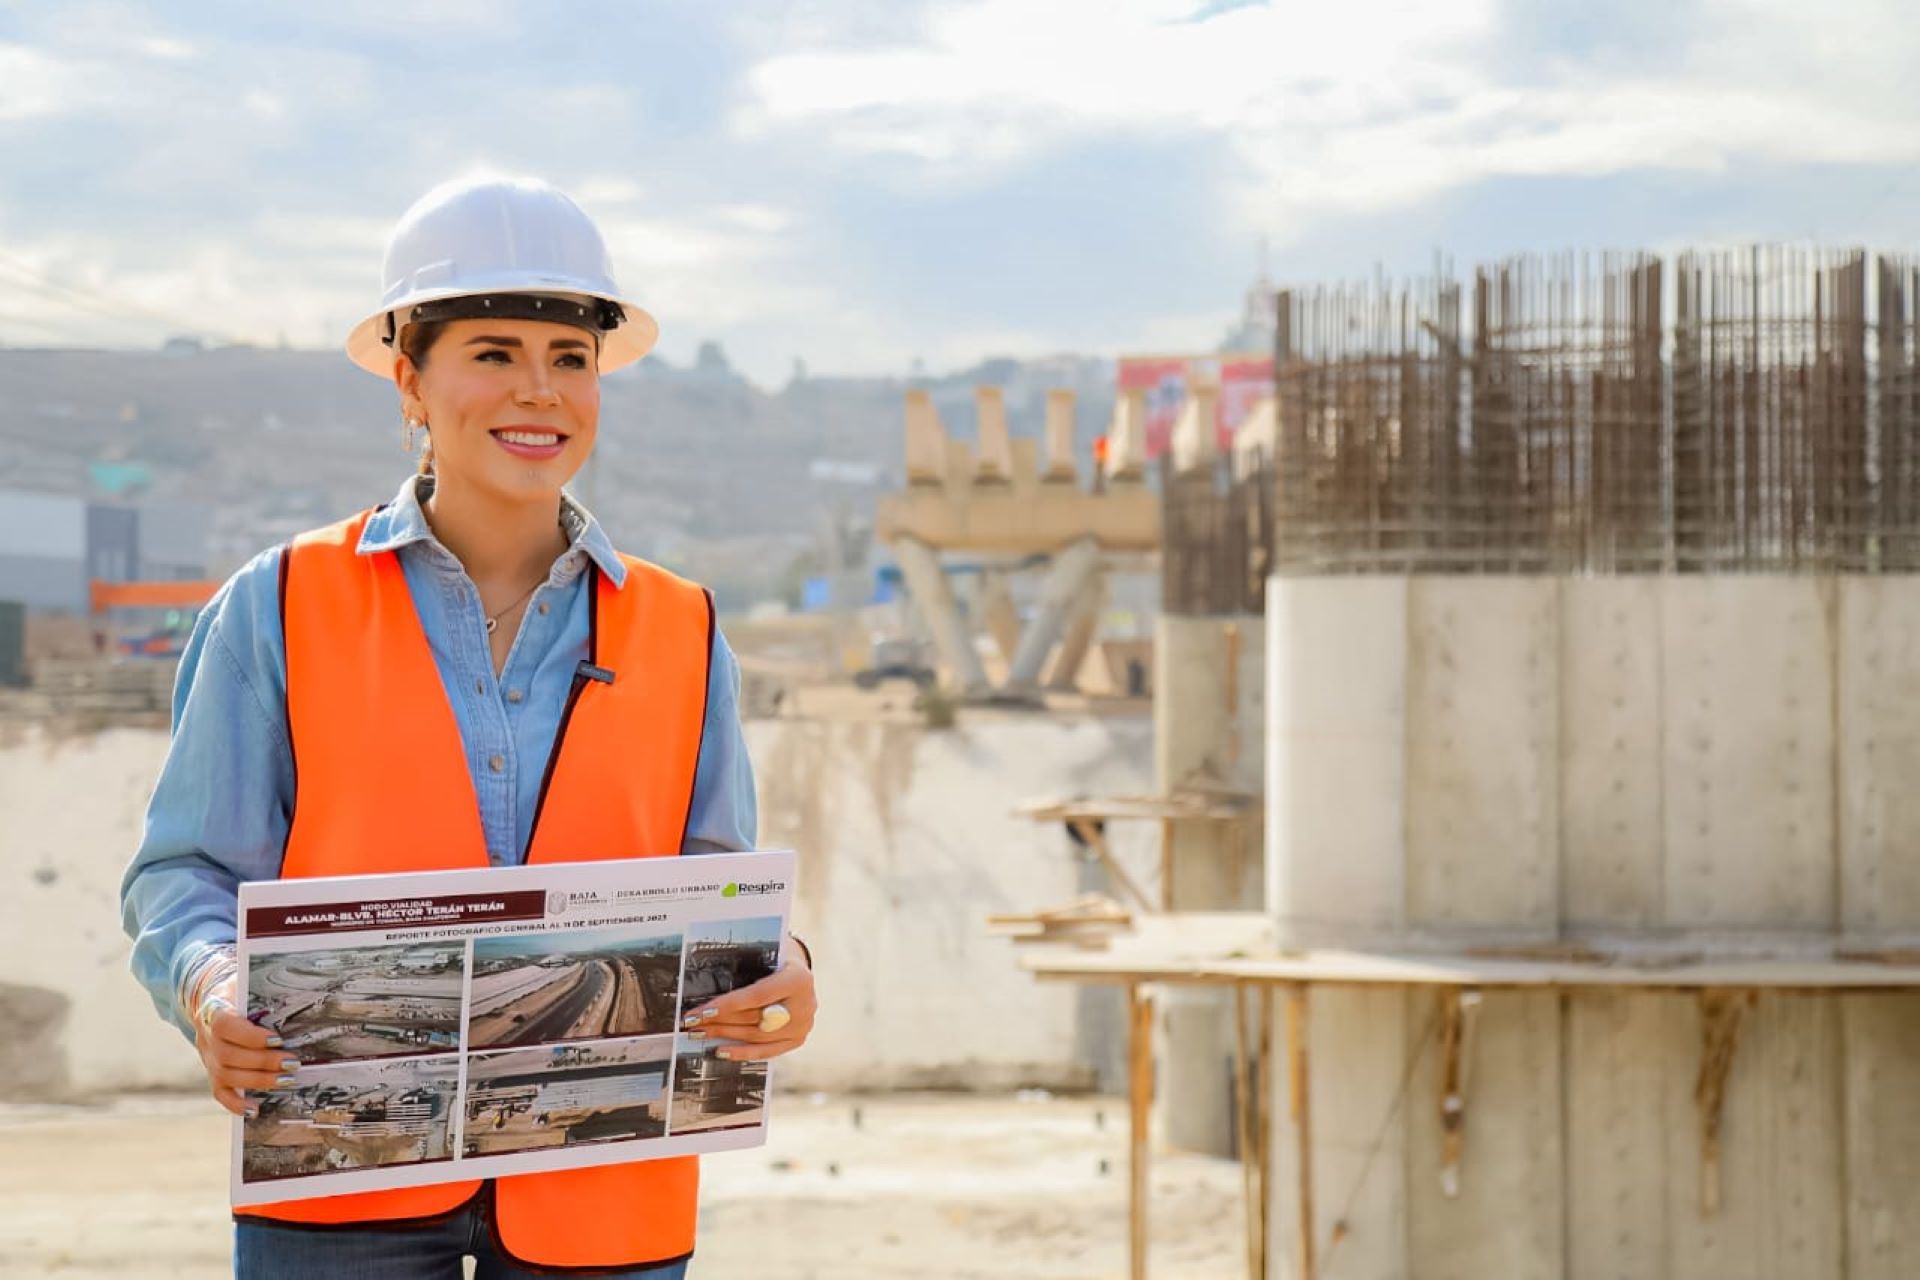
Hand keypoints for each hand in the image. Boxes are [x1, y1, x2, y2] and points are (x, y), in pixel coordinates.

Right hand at [193, 973, 296, 1116]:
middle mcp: (206, 1038)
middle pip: (229, 1056)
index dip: (250, 1036)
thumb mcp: (245, 984)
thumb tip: (296, 992)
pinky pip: (220, 1093)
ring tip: (287, 1079)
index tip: (277, 1039)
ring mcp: (208, 1059)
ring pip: (227, 1076)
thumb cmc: (238, 993)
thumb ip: (262, 991)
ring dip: (259, 1080)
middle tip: (293, 1063)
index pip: (225, 1026)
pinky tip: (254, 1110)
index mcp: (214, 1011)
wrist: (212, 1002)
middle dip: (264, 1062)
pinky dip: (236, 1104)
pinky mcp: (212, 1074)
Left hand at [680, 951, 816, 1062]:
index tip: (702, 1012)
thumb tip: (707, 988)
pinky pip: (767, 1050)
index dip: (727, 1005)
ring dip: (725, 1035)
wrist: (801, 970)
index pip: (756, 996)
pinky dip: (743, 1052)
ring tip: (700, 1033)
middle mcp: (805, 1005)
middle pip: (754, 1018)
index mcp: (798, 979)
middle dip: (719, 1021)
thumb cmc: (777, 958)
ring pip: (756, 1035)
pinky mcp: (797, 1039)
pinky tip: (721, 1050)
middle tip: (692, 1023)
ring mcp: (803, 1025)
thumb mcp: (766, 956)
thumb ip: (745, 971)